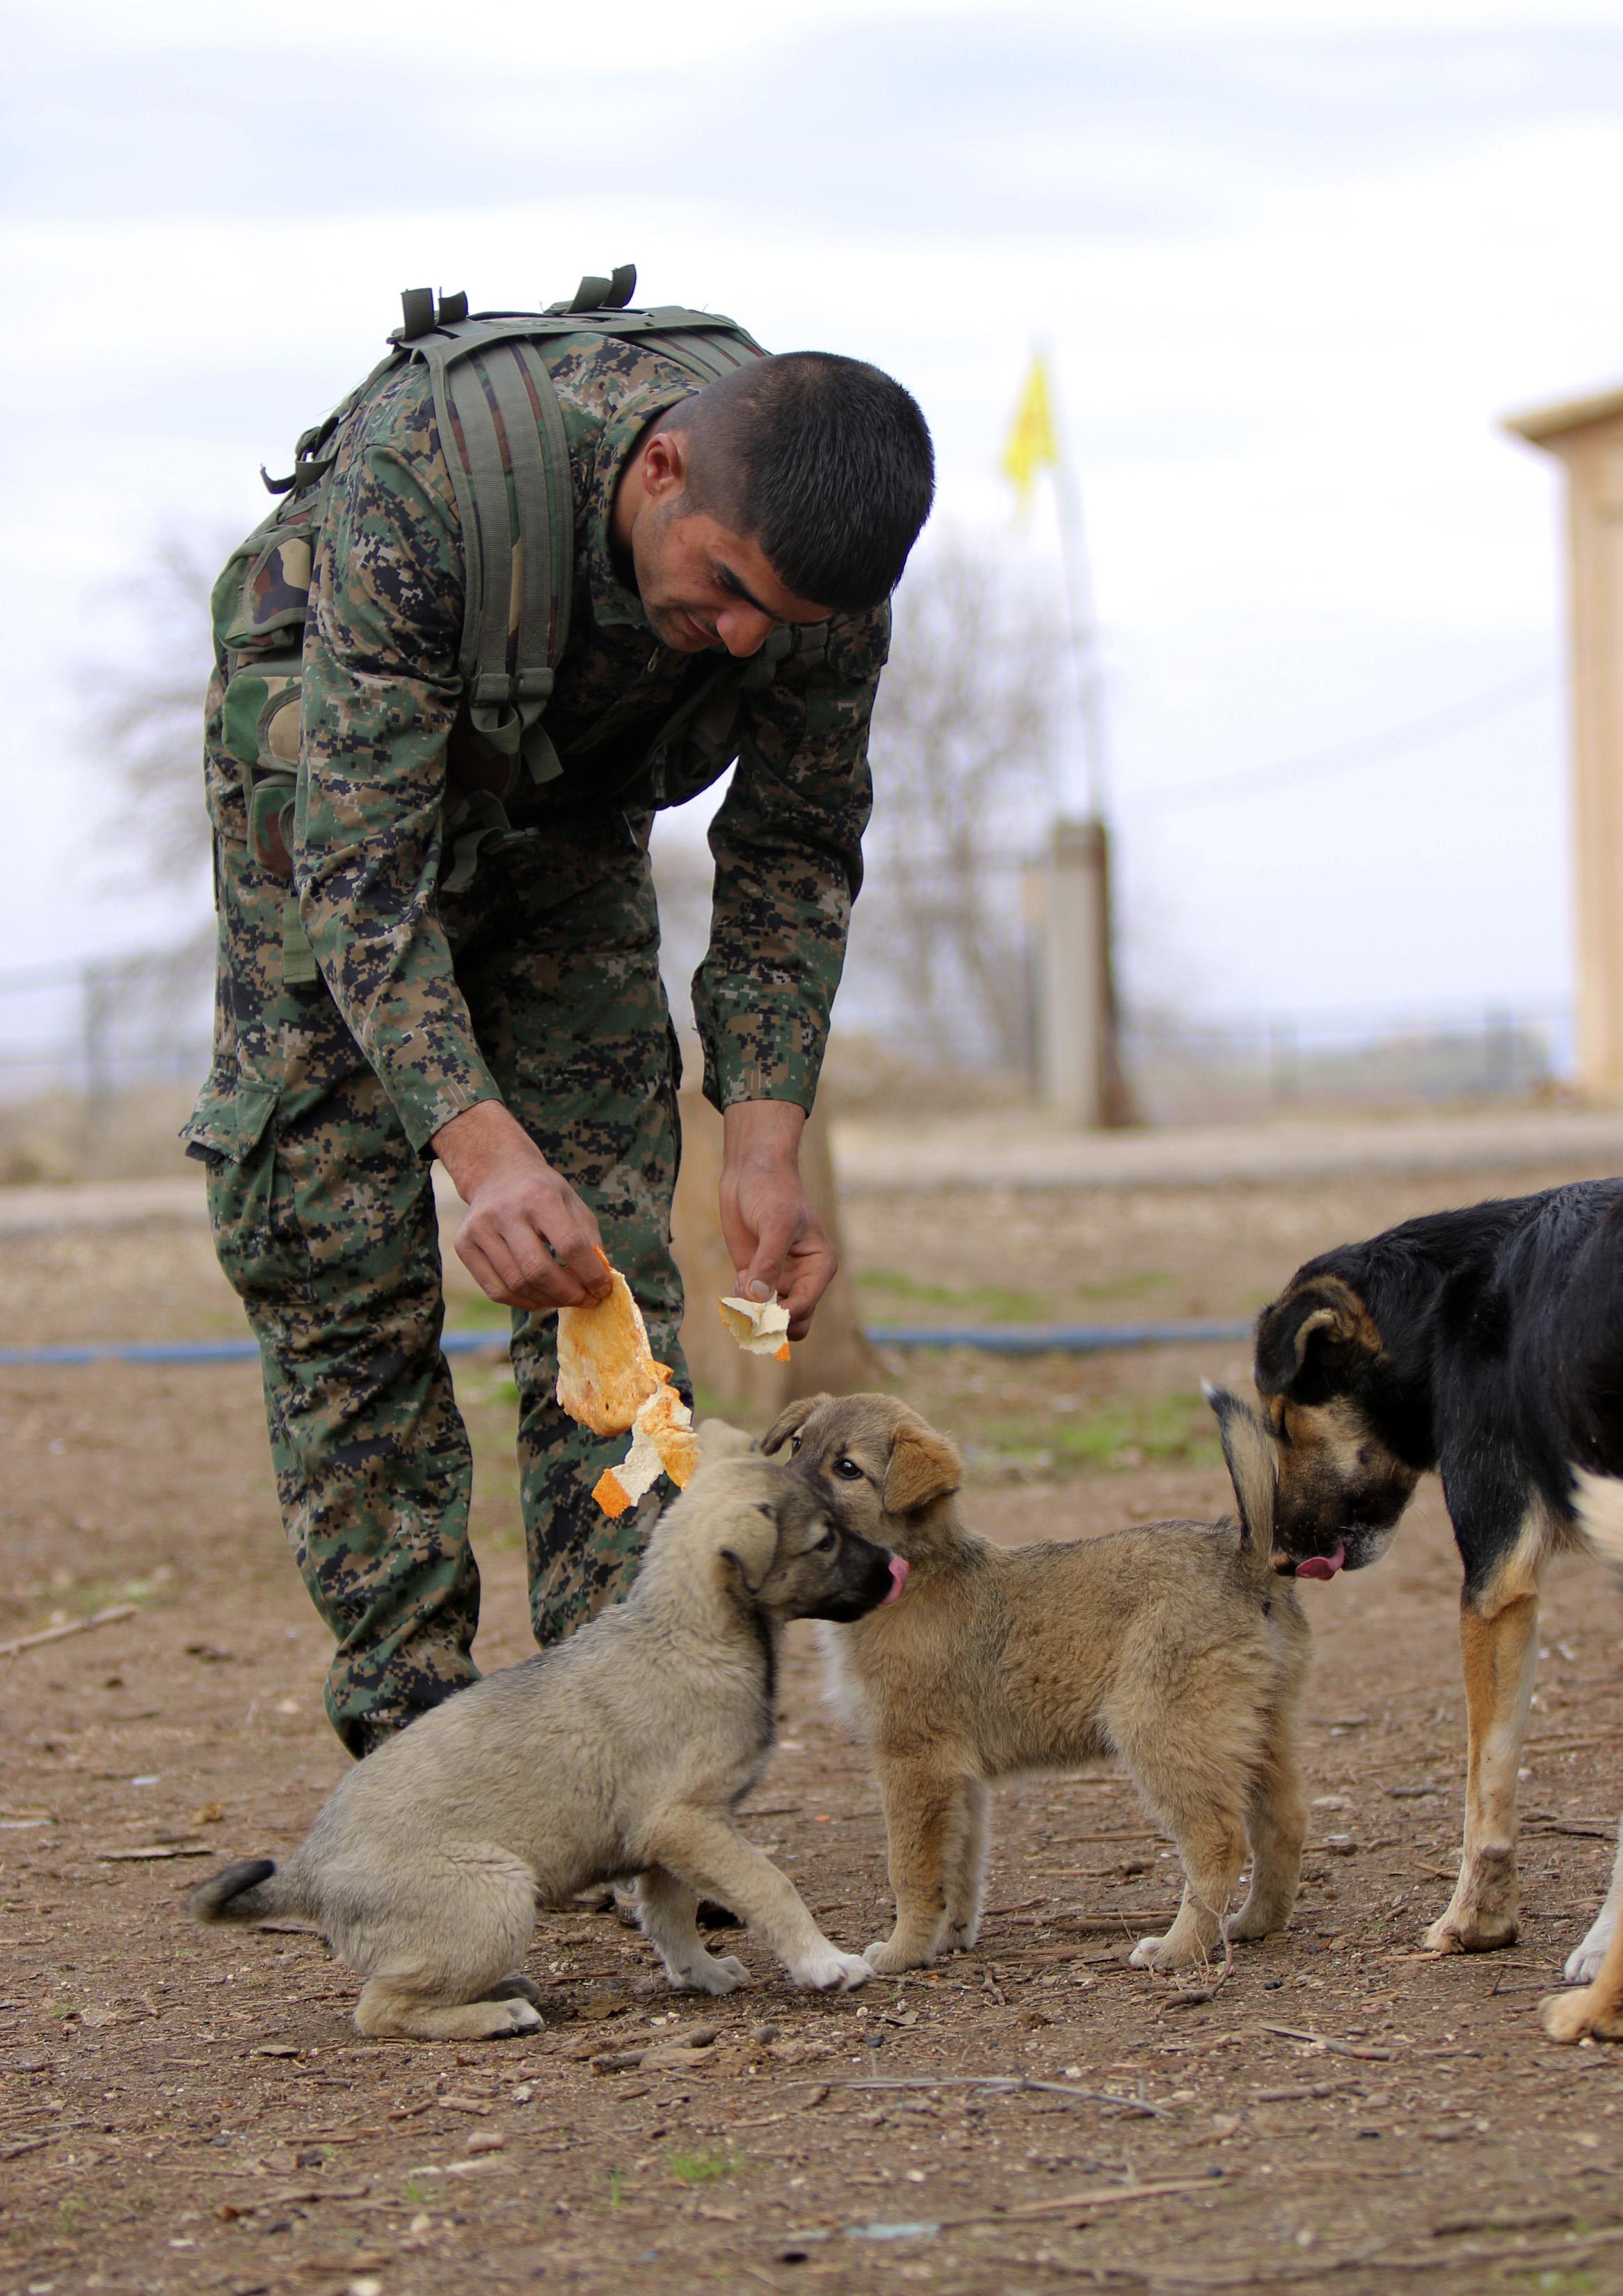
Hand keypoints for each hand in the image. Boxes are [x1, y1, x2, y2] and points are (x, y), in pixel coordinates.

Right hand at [433, 1101, 612, 1312]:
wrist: (498, 1174)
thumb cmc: (543, 1192)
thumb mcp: (572, 1203)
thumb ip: (589, 1241)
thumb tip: (599, 1283)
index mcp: (539, 1195)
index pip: (570, 1244)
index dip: (591, 1274)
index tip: (603, 1290)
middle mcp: (505, 1211)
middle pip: (538, 1270)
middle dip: (568, 1294)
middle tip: (585, 1301)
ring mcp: (479, 1228)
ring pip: (516, 1285)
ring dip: (547, 1301)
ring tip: (564, 1299)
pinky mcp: (463, 1245)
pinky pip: (496, 1290)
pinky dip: (523, 1302)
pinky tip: (540, 1299)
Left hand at [718, 1100, 835, 1341]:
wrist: (751, 1172)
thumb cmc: (773, 1191)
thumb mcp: (776, 1223)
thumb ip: (769, 1261)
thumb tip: (758, 1298)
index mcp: (819, 1267)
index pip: (803, 1308)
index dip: (780, 1315)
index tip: (757, 1306)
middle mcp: (803, 1278)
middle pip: (792, 1323)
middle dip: (769, 1322)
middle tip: (747, 1307)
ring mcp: (779, 1279)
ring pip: (770, 1318)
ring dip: (752, 1312)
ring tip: (741, 1284)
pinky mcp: (756, 1276)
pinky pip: (751, 1306)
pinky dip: (741, 1302)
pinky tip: (738, 1278)